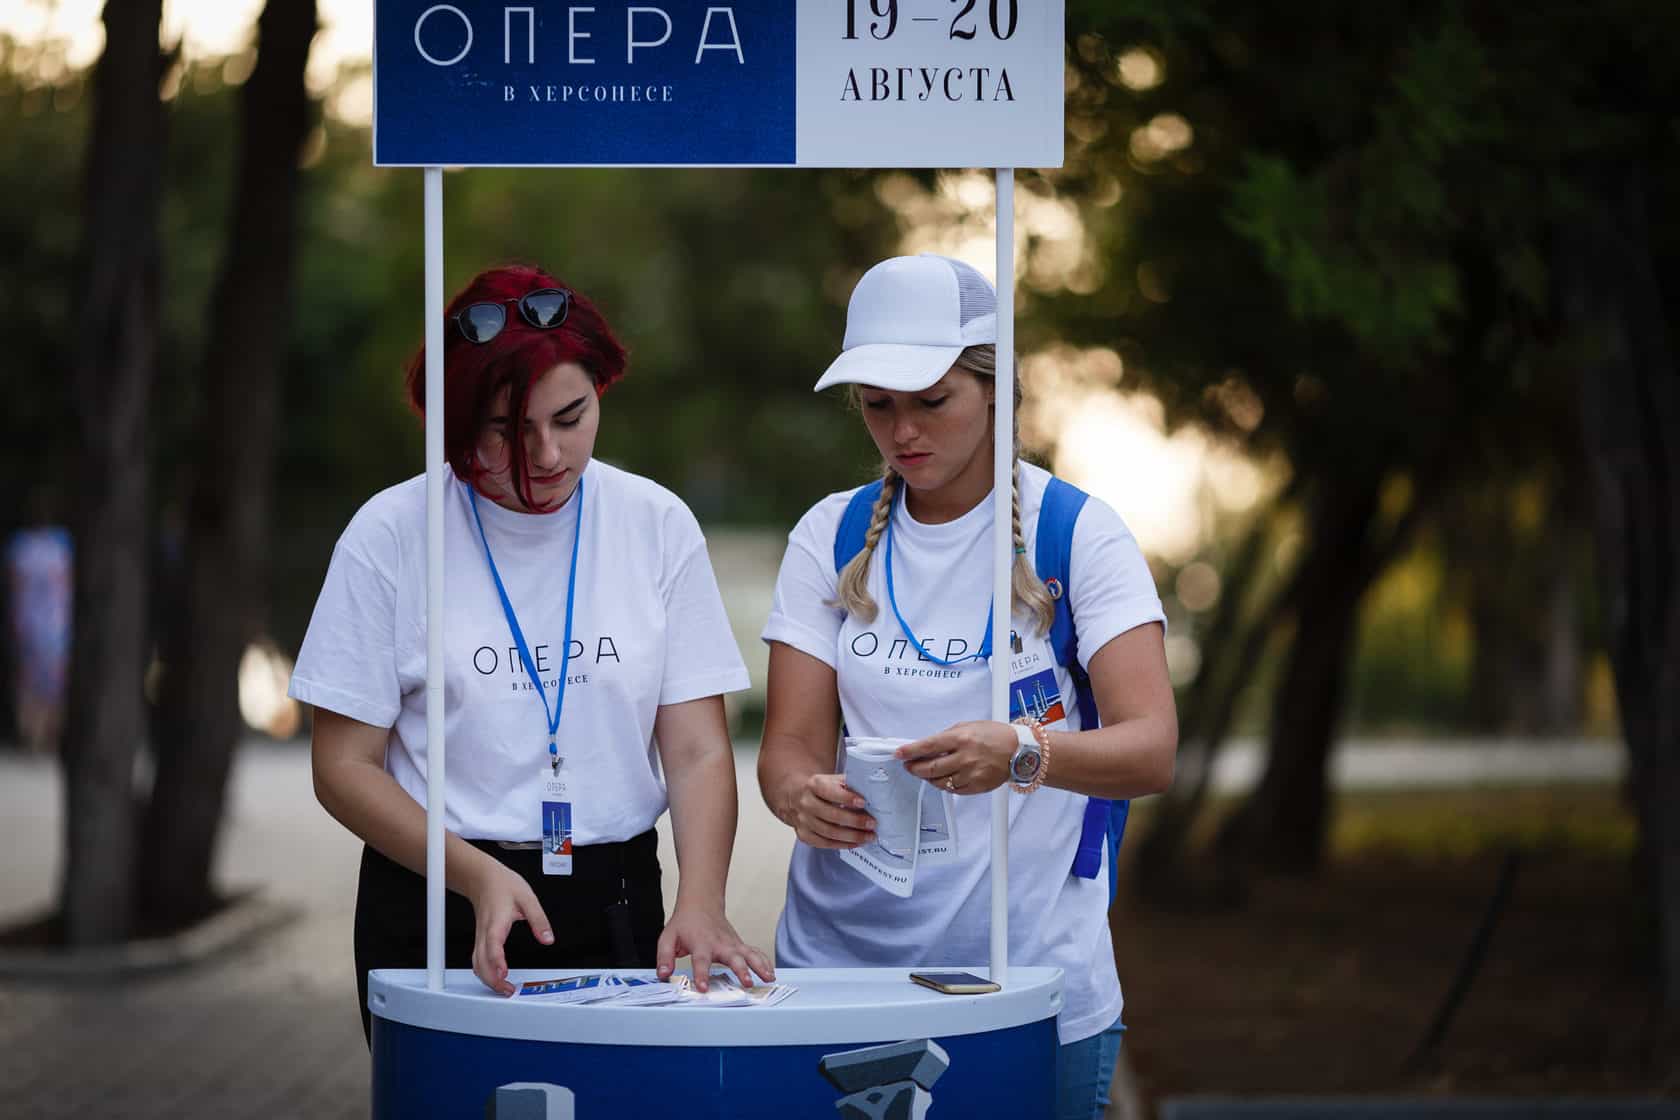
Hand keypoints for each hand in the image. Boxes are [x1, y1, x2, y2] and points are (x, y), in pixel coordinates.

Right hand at [467, 861, 554, 996]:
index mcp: (496, 923)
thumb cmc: (502, 885)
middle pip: (480, 962)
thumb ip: (538, 919)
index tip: (504, 974)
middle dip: (492, 980)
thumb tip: (548, 938)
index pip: (492, 946)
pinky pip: (477, 959)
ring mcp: (480, 937)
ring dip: (487, 980)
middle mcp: (485, 933)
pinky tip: (494, 977)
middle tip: (508, 991)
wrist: (483, 878)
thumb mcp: (527, 898)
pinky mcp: (480, 939)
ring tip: (503, 989)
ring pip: (476, 964)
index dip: (496, 961)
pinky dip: (483, 972)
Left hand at [656, 903, 776, 991]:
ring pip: (750, 954)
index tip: (703, 987)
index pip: (701, 960)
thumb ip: (664, 957)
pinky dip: (764, 961)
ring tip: (768, 978)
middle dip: (741, 970)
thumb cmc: (685, 923)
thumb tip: (663, 974)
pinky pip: (754, 953)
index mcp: (701, 943)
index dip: (701, 974)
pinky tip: (771, 973)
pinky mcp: (739, 945)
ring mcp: (732, 944)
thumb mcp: (668, 938)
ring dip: (760, 966)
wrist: (700, 904)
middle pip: (733, 957)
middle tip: (747, 983)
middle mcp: (720, 944)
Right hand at [782, 771, 876, 849]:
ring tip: (869, 836)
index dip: (846, 798)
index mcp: (813, 785)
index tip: (863, 802)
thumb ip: (847, 783)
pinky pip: (824, 843)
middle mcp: (806, 803)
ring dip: (852, 836)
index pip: (829, 791)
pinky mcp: (804, 835)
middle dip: (854, 821)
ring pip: (829, 832)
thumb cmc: (820, 788)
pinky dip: (842, 844)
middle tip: (872, 823)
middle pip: (831, 815)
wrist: (795, 796)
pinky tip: (856, 843)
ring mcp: (803, 821)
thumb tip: (870, 790)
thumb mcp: (831, 779)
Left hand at [897, 720, 1015, 794]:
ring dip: (928, 778)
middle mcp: (965, 757)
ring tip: (925, 772)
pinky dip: (945, 785)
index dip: (910, 751)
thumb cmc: (996, 736)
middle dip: (914, 768)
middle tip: (909, 766)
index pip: (928, 746)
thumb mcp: (969, 726)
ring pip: (940, 782)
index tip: (899, 753)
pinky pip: (953, 790)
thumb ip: (947, 736)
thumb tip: (929, 745)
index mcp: (962, 738)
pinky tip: (943, 778)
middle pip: (930, 768)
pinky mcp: (976, 787)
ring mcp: (971, 774)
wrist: (1020, 751)